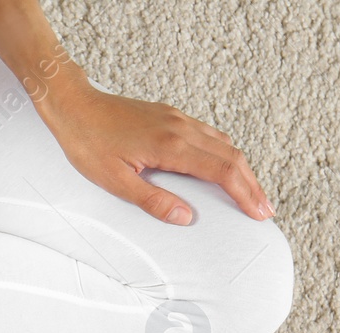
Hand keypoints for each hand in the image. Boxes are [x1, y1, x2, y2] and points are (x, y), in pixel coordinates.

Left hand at [37, 76, 273, 224]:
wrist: (73, 107)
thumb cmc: (88, 145)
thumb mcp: (114, 181)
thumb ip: (152, 200)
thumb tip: (186, 218)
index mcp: (171, 146)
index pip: (223, 171)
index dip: (246, 194)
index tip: (260, 213)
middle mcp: (181, 128)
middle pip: (232, 156)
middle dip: (252, 185)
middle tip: (265, 210)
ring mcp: (177, 118)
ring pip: (223, 142)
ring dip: (240, 169)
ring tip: (249, 193)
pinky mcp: (170, 115)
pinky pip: (207, 134)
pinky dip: (223, 153)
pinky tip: (221, 167)